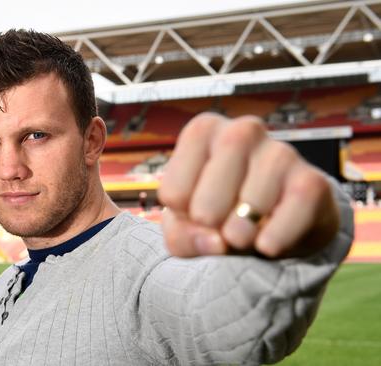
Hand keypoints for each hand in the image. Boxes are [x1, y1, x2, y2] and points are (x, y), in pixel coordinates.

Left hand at [157, 113, 339, 258]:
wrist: (272, 225)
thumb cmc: (217, 215)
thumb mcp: (186, 227)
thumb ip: (183, 237)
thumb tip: (217, 242)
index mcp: (203, 132)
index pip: (174, 189)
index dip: (180, 217)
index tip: (190, 216)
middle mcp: (243, 131)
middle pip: (213, 186)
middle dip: (210, 222)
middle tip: (216, 231)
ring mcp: (280, 151)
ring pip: (254, 199)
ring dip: (241, 232)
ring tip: (240, 240)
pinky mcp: (312, 179)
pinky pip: (294, 209)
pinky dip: (277, 236)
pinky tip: (267, 246)